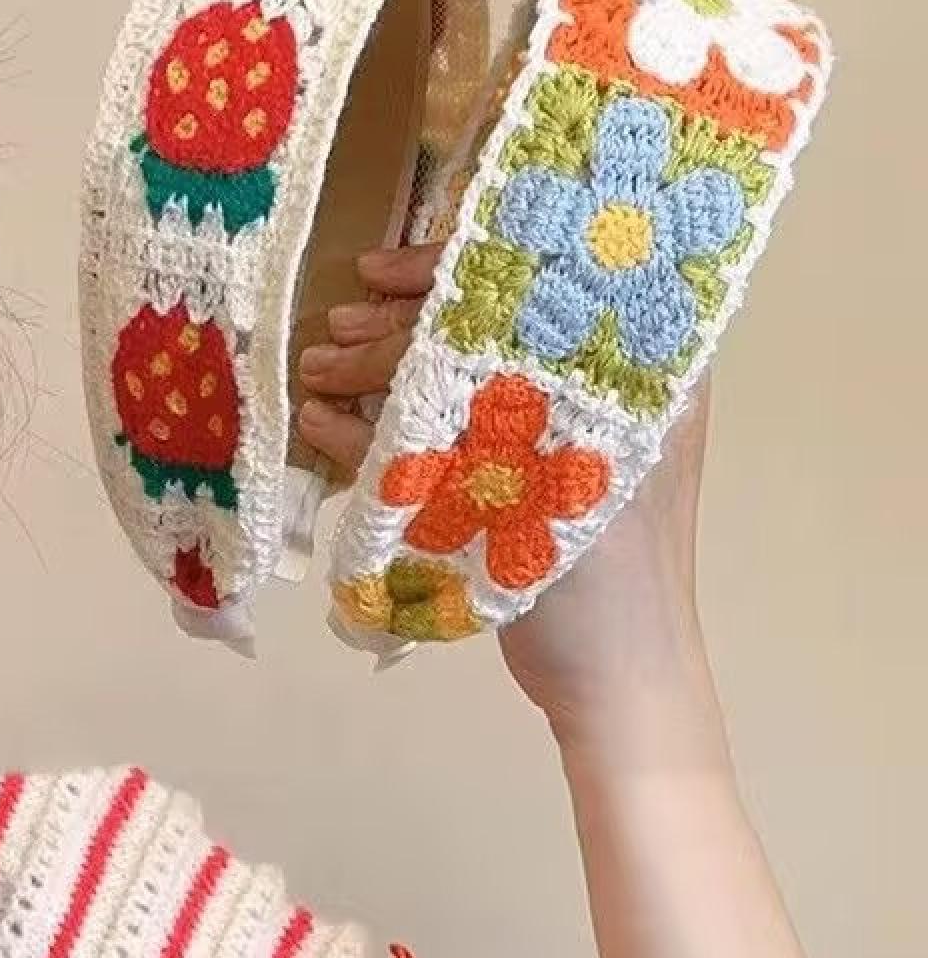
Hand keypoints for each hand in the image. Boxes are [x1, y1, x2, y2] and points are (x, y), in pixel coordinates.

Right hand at [298, 245, 727, 771]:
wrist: (619, 686)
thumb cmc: (602, 589)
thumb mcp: (540, 487)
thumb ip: (459, 427)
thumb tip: (346, 383)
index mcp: (639, 369)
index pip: (538, 283)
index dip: (449, 271)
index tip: (375, 278)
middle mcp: (604, 385)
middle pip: (492, 326)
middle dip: (400, 328)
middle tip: (328, 334)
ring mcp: (563, 430)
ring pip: (468, 370)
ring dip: (388, 369)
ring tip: (317, 369)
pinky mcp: (527, 473)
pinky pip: (458, 421)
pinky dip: (396, 419)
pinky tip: (335, 421)